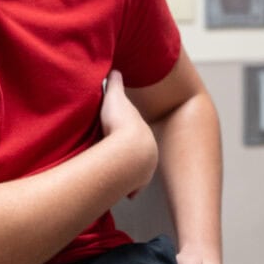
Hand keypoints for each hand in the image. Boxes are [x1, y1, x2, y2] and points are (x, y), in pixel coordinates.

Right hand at [100, 70, 157, 197]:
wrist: (126, 150)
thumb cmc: (120, 123)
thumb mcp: (114, 98)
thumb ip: (114, 83)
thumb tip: (114, 68)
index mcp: (144, 134)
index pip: (139, 136)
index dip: (130, 137)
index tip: (124, 139)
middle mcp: (149, 154)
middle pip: (141, 157)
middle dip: (132, 159)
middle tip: (121, 159)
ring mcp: (144, 172)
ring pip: (138, 176)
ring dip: (131, 177)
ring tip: (121, 177)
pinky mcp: (135, 185)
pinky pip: (132, 189)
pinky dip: (129, 191)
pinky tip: (126, 195)